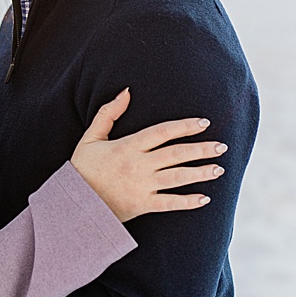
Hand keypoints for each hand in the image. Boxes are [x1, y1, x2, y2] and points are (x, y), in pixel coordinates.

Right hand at [69, 89, 226, 222]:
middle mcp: (138, 166)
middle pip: (176, 154)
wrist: (73, 201)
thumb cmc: (83, 167)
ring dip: (201, 173)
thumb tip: (126, 91)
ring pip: (178, 178)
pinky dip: (188, 202)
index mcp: (127, 147)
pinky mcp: (142, 205)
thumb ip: (108, 113)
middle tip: (222, 146)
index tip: (204, 123)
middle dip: (201, 150)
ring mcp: (142, 187)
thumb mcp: (91, 137)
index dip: (184, 126)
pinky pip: (170, 203)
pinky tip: (205, 198)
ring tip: (219, 168)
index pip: (162, 132)